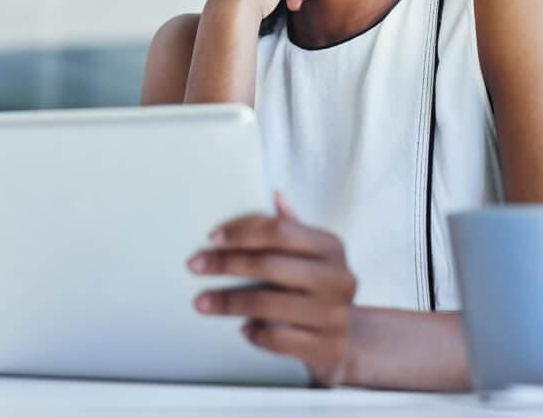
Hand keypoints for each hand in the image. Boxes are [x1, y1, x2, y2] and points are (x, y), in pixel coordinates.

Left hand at [187, 192, 356, 386]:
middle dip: (226, 264)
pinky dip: (255, 333)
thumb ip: (292, 227)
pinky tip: (243, 328)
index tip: (212, 238)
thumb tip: (275, 194)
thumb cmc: (318, 288)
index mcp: (331, 246)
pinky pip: (278, 339)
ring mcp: (335, 314)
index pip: (280, 230)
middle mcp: (338, 278)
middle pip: (269, 265)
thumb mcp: (312, 255)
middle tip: (194, 266)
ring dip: (228, 302)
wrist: (348, 339)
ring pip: (268, 304)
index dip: (242, 232)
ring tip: (201, 302)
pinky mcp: (327, 347)